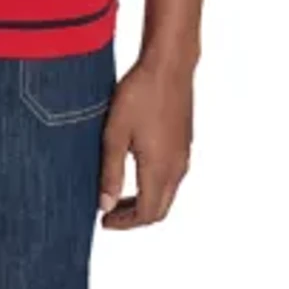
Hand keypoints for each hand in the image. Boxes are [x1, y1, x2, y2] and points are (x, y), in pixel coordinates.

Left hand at [99, 54, 192, 228]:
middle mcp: (177, 167)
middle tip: (109, 212)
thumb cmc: (140, 94)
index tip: (104, 221)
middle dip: (134, 217)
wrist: (168, 65)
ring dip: (145, 200)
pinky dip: (153, 184)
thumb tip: (106, 205)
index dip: (124, 223)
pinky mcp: (184, 141)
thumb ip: (110, 171)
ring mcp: (183, 154)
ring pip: (167, 192)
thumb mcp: (115, 133)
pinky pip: (172, 175)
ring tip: (118, 193)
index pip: (147, 214)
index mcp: (160, 169)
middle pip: (160, 209)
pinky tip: (135, 167)